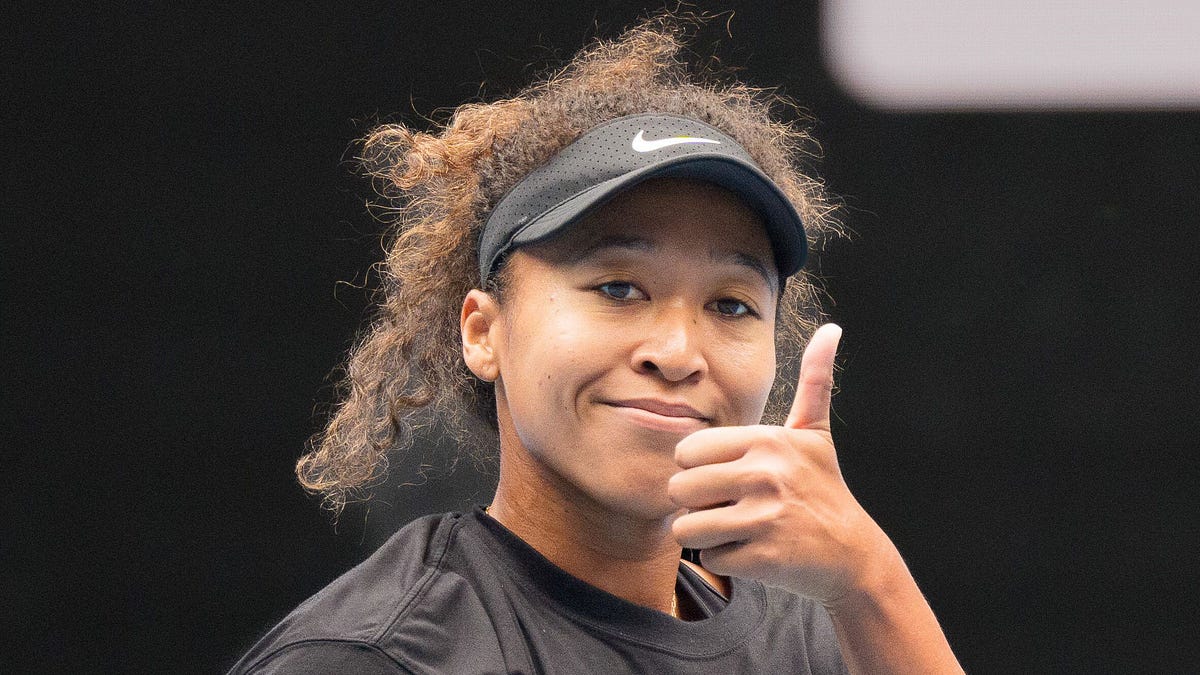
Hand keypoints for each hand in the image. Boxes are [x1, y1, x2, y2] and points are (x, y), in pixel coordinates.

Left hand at [669, 324, 893, 605]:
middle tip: (726, 505)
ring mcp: (764, 518)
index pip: (686, 451)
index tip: (725, 475)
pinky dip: (724, 557)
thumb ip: (814, 381)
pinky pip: (708, 557)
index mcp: (767, 441)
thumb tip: (831, 329)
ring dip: (704, 533)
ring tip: (734, 527)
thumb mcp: (814, 434)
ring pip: (686, 527)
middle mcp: (765, 475)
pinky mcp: (763, 557)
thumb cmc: (822, 488)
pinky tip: (751, 549)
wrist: (852, 554)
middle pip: (679, 489)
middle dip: (696, 502)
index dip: (698, 467)